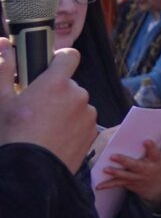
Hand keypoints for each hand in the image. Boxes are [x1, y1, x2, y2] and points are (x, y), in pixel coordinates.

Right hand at [0, 45, 100, 173]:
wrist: (29, 173)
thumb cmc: (12, 135)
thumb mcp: (1, 101)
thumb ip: (4, 69)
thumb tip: (3, 44)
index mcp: (56, 83)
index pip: (69, 56)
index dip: (59, 59)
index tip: (49, 67)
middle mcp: (77, 95)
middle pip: (69, 84)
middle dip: (55, 92)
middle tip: (36, 108)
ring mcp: (88, 114)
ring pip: (76, 104)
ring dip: (64, 110)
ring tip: (43, 127)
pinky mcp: (93, 132)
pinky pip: (83, 121)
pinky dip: (71, 126)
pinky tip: (54, 138)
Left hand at [98, 128, 160, 209]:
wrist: (156, 188)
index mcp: (156, 161)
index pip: (155, 153)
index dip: (151, 148)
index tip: (146, 141)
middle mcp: (146, 170)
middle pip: (135, 166)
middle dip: (125, 161)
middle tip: (114, 156)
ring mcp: (136, 178)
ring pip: (124, 175)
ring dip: (115, 172)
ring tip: (105, 169)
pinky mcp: (128, 183)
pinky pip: (117, 184)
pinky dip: (107, 185)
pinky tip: (98, 186)